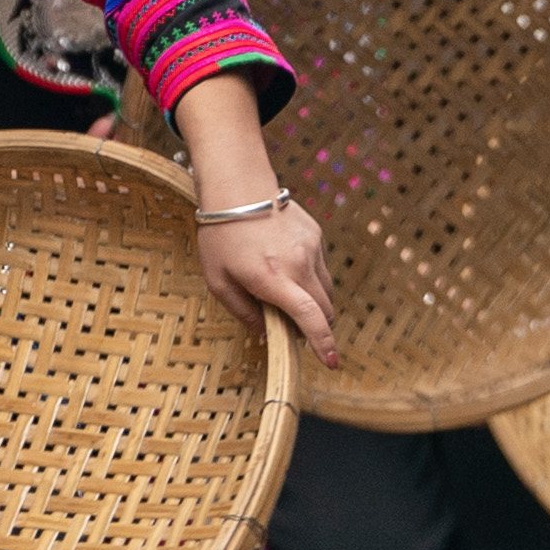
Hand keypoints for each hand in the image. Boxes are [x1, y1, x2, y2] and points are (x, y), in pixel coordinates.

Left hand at [196, 196, 340, 363]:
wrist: (237, 186)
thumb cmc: (220, 236)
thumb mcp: (218, 281)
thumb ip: (243, 312)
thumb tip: (265, 332)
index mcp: (273, 278)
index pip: (310, 318)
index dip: (323, 343)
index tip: (331, 362)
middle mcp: (299, 264)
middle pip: (326, 309)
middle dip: (317, 327)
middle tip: (294, 329)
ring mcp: (311, 248)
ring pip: (326, 290)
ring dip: (314, 303)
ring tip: (286, 295)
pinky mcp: (316, 235)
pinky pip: (321, 268)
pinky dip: (310, 278)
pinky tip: (286, 267)